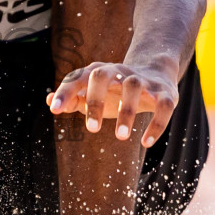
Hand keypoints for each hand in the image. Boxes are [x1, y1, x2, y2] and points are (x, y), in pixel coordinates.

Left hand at [46, 60, 178, 147]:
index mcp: (99, 72)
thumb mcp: (94, 93)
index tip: (54, 110)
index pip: (78, 77)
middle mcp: (119, 72)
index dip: (65, 92)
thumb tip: (49, 102)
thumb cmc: (116, 89)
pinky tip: (145, 143)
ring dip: (126, 112)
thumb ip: (73, 99)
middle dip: (95, 100)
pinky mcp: (165, 93)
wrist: (157, 72)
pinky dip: (156, 124)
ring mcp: (143, 80)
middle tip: (91, 130)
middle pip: (102, 75)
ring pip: (133, 88)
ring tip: (121, 137)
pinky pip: (163, 106)